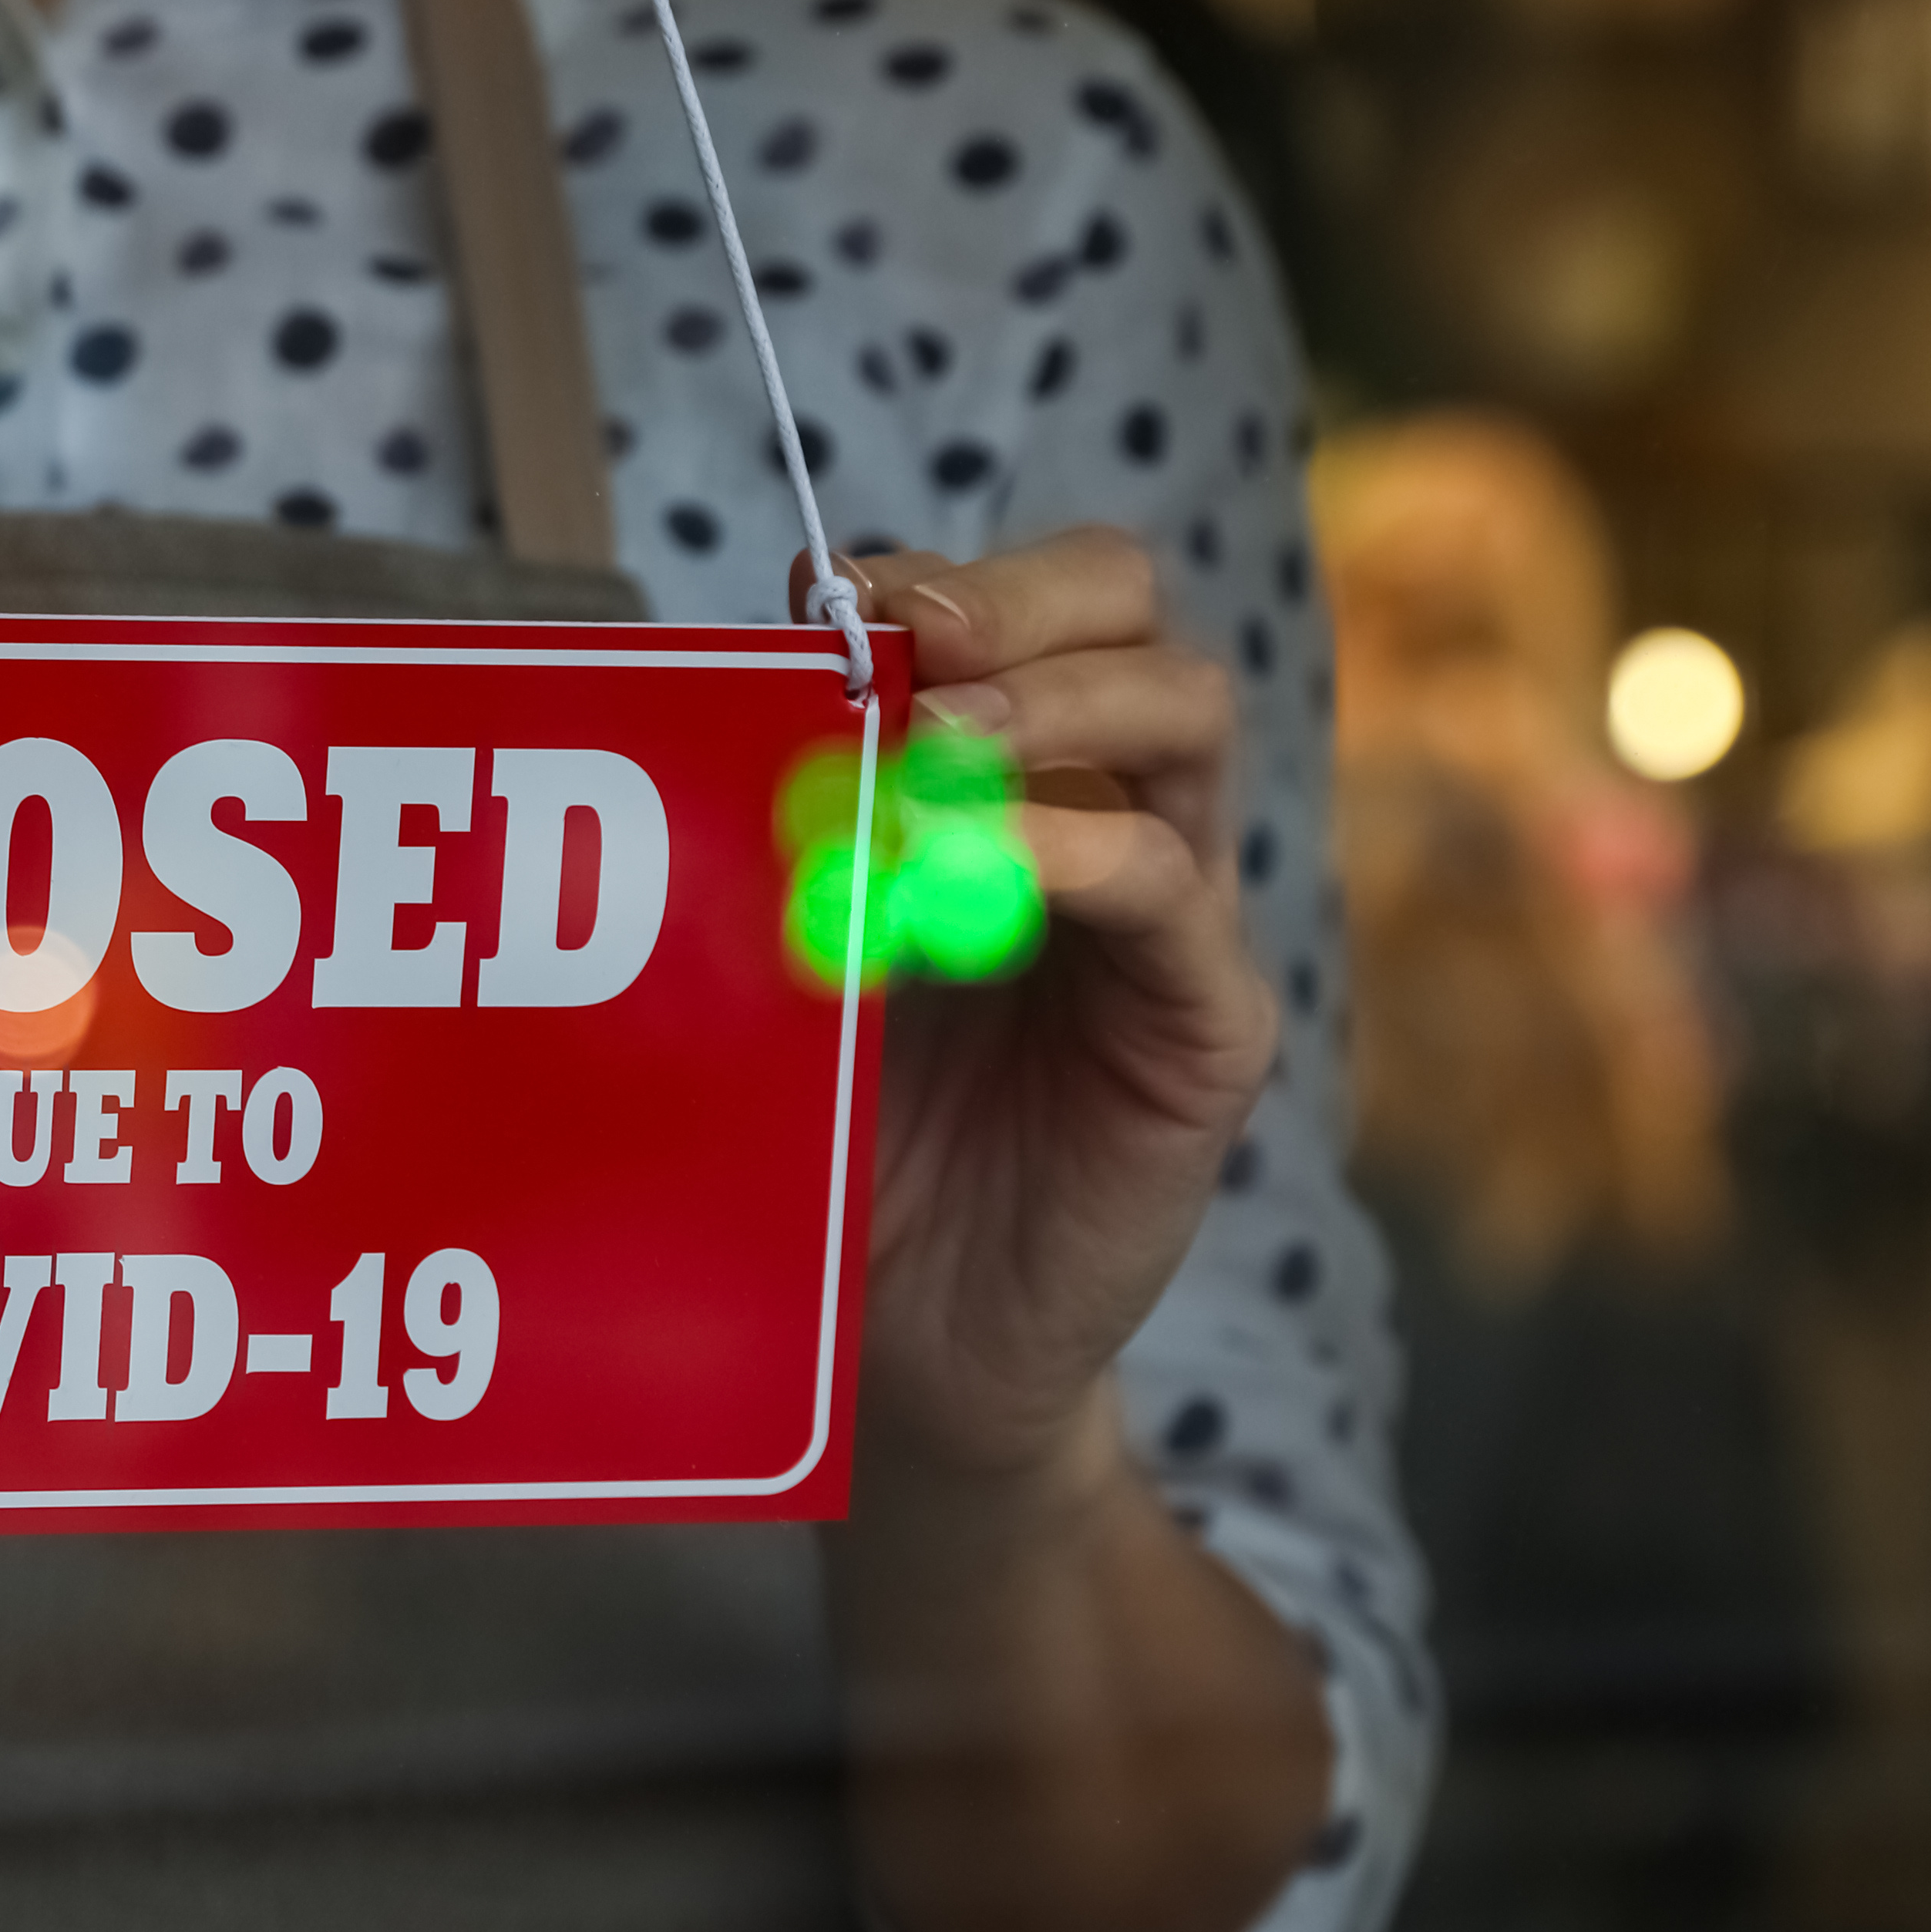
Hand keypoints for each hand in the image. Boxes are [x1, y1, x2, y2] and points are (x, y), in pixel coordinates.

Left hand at [805, 531, 1281, 1519]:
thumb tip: (720, 696)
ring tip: (936, 741)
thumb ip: (786, 838)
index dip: (936, 577)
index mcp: (1015, 775)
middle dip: (1018, 595)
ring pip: (1184, 714)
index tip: (819, 600)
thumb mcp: (788, 960)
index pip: (1026, 605)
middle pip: (1134, 612)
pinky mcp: (1209, 1026)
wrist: (909, 1354)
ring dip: (1053, 699)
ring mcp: (1178, 915)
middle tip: (909, 636)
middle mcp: (1114, 812)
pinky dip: (1076, 853)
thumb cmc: (842, 1146)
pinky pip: (1171, 891)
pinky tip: (985, 866)